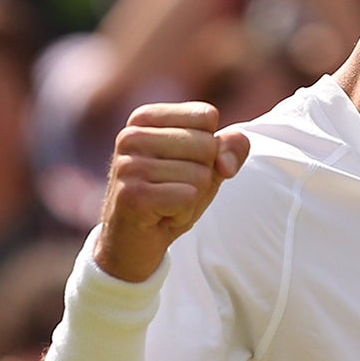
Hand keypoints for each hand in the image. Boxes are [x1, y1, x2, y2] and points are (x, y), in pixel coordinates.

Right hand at [95, 101, 248, 281]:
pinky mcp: (132, 194)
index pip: (206, 116)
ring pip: (201, 174)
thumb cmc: (170, 199)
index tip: (181, 167)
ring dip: (192, 199)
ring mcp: (128, 165)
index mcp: (145, 118)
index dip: (208, 148)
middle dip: (203, 176)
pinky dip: (184, 213)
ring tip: (166, 204)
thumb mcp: (206, 167)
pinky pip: (189, 197)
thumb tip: (230, 156)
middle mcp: (131, 135)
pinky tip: (162, 216)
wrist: (132, 244)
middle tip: (174, 191)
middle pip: (207, 145)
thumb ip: (229, 148)